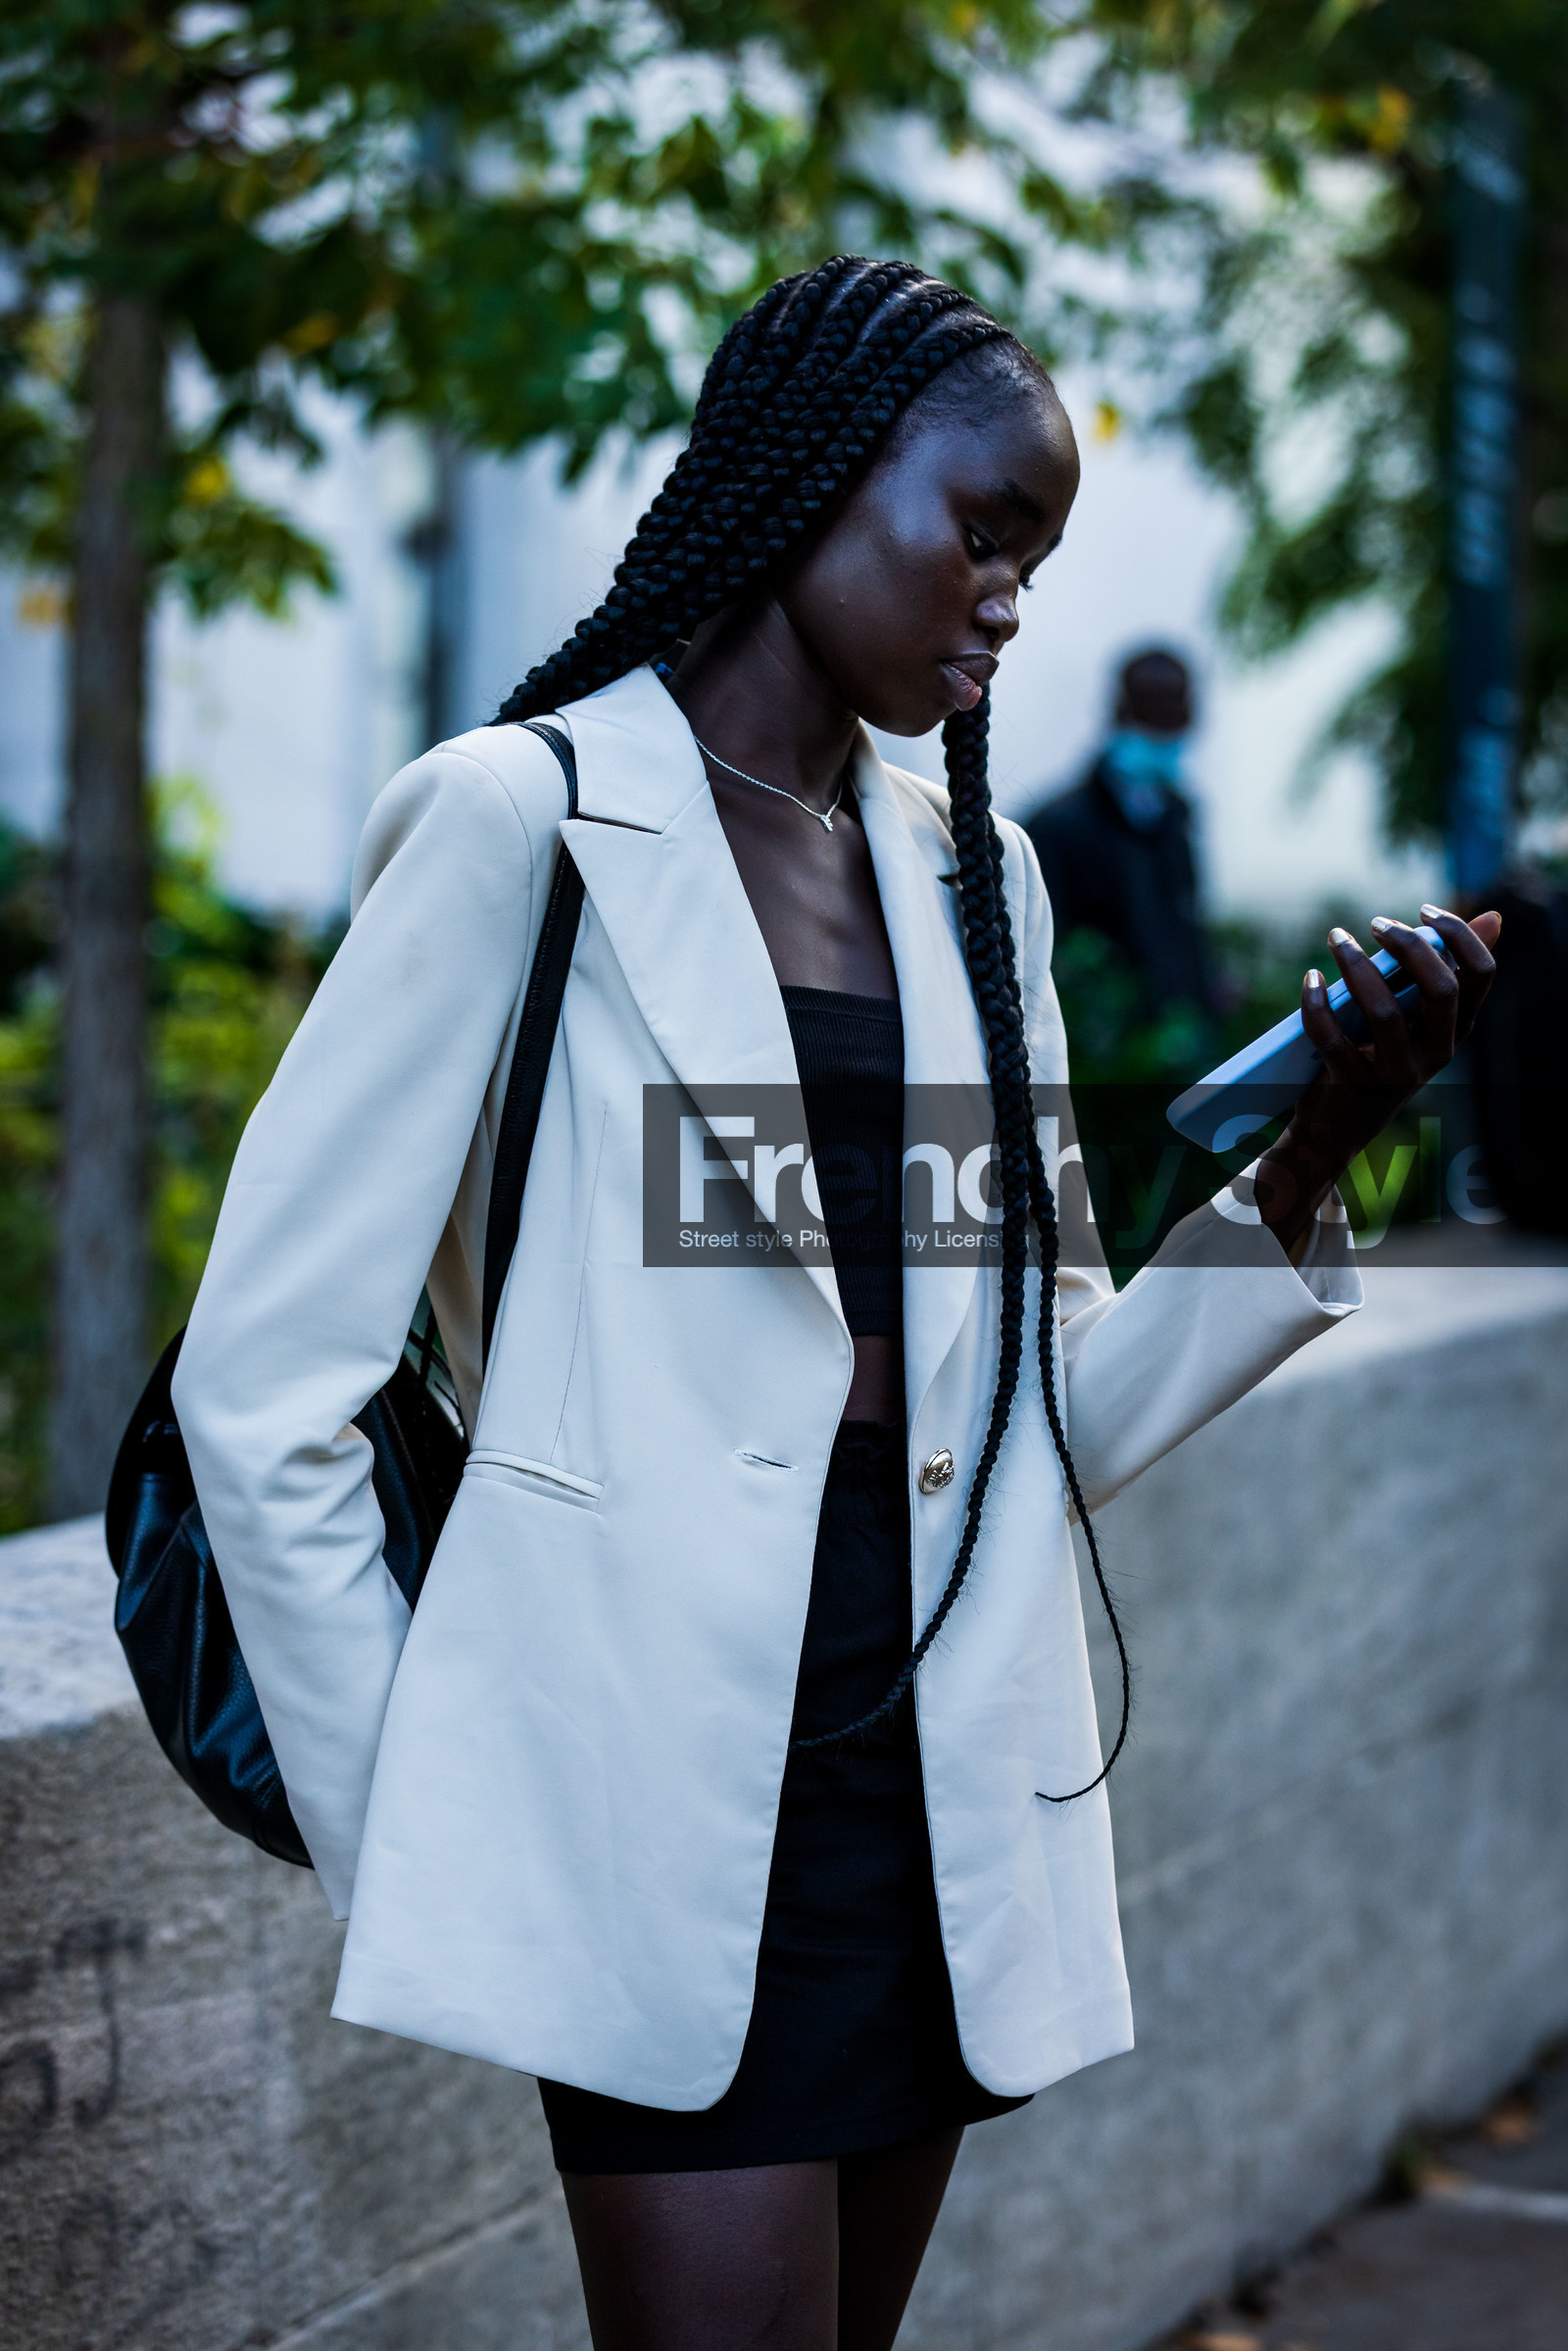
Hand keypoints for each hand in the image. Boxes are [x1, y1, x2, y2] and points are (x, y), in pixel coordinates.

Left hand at [1253, 905, 1501, 1250]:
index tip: (1424, 911)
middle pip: (1441, 990)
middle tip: (1375, 922)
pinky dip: (1317, 1004)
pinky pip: (1333, 1039)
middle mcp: (1435, 1054)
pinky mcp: (1354, 1086)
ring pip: (1385, 1012)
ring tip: (1336, 939)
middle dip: (1410, 945)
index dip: (1461, 936)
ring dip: (1358, 967)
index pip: (1481, 976)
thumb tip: (1494, 916)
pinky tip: (1311, 978)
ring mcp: (1397, 1074)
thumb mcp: (1414, 1020)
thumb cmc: (1376, 1058)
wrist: (1335, 1130)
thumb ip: (1441, 970)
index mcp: (1455, 1031)